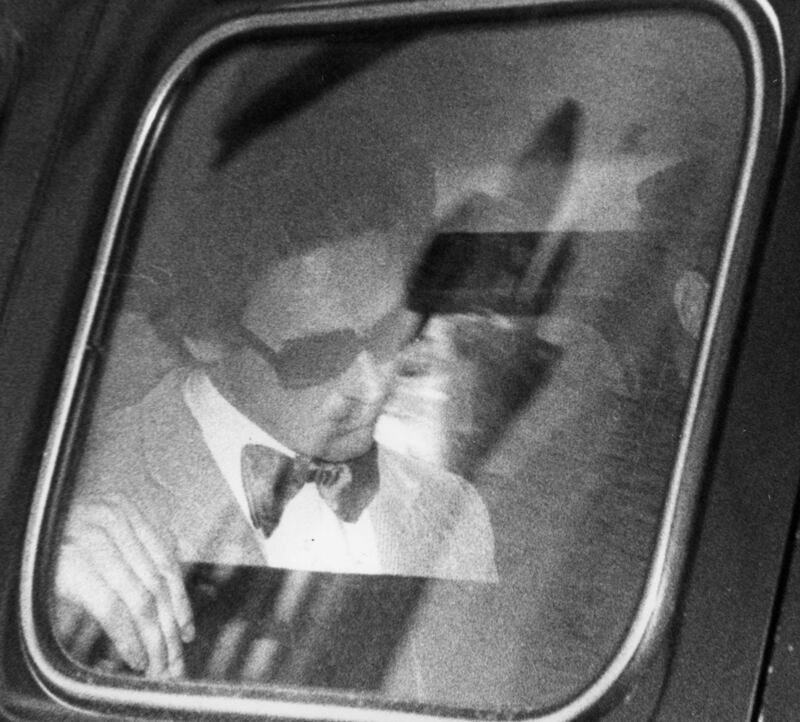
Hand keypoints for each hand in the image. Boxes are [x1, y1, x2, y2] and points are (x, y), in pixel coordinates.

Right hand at [53, 493, 194, 677]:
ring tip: (159, 664)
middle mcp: (114, 521)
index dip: (181, 600)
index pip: (166, 561)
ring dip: (154, 640)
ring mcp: (94, 542)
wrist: (17, 531)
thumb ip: (137, 541)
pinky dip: (129, 639)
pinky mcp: (73, 567)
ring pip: (141, 601)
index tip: (186, 630)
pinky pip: (113, 610)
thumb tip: (176, 566)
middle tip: (175, 659)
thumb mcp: (101, 526)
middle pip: (156, 584)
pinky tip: (136, 657)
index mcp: (125, 510)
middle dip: (170, 628)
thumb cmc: (55, 535)